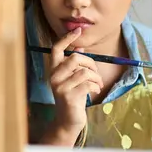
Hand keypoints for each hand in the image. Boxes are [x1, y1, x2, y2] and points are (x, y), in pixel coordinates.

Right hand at [40, 28, 103, 145]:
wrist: (68, 120)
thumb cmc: (72, 97)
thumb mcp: (72, 78)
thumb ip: (74, 63)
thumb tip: (79, 46)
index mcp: (54, 70)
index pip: (56, 49)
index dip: (67, 38)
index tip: (78, 30)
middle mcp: (53, 76)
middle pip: (75, 58)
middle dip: (91, 63)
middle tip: (96, 74)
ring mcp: (60, 87)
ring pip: (84, 72)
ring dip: (96, 77)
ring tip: (98, 84)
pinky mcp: (69, 97)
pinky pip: (87, 84)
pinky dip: (96, 86)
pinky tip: (95, 91)